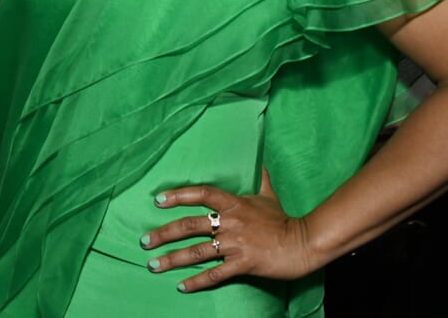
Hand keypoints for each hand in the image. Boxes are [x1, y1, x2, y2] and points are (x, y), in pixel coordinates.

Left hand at [140, 169, 318, 292]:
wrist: (302, 242)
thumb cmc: (284, 219)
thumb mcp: (269, 195)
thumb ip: (261, 179)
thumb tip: (260, 161)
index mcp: (235, 203)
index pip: (201, 194)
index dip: (178, 195)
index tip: (158, 200)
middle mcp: (230, 222)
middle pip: (190, 225)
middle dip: (164, 233)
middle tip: (145, 241)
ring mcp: (235, 244)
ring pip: (197, 251)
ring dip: (172, 259)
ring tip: (153, 265)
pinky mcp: (242, 264)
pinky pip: (214, 274)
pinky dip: (196, 281)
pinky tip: (181, 286)